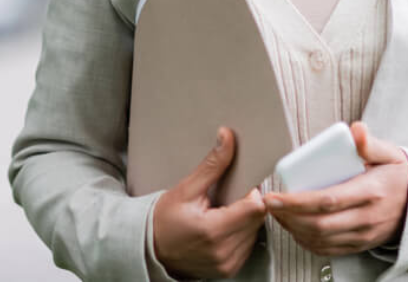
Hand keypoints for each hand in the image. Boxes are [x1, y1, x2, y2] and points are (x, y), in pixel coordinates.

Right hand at [153, 127, 267, 278]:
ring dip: (245, 219)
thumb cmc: (164, 221)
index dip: (251, 192)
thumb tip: (227, 138)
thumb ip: (213, 165)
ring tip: (222, 213)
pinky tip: (222, 227)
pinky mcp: (229, 270)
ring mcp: (227, 264)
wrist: (149, 250)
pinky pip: (248, 245)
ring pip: (255, 231)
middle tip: (227, 198)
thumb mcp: (187, 188)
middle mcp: (224, 252)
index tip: (239, 187)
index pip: (255, 207)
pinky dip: (240, 233)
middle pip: (258, 219)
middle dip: (248, 203)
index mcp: (214, 231)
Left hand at [262, 121, 407, 255]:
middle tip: (269, 204)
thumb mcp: (390, 153)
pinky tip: (296, 228)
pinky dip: (307, 242)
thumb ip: (370, 142)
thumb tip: (355, 130)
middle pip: (319, 224)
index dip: (297, 201)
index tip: (275, 195)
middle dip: (288, 216)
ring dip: (294, 229)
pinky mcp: (361, 243)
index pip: (327, 200)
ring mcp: (364, 234)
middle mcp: (366, 217)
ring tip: (278, 213)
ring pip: (321, 239)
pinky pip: (329, 249)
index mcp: (370, 191)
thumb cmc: (401, 175)